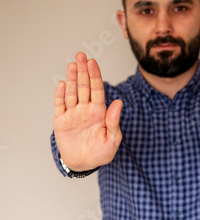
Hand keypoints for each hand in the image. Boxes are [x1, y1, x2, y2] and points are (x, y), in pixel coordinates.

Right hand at [53, 52, 122, 170]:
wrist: (84, 164)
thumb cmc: (100, 153)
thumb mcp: (112, 140)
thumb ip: (114, 122)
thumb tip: (118, 103)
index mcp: (99, 112)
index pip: (97, 90)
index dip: (95, 76)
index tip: (93, 62)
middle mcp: (85, 109)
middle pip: (84, 87)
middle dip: (83, 71)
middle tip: (81, 56)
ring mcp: (73, 114)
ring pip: (72, 93)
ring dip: (72, 79)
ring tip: (72, 65)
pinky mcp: (61, 121)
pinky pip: (60, 105)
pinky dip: (60, 95)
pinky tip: (63, 84)